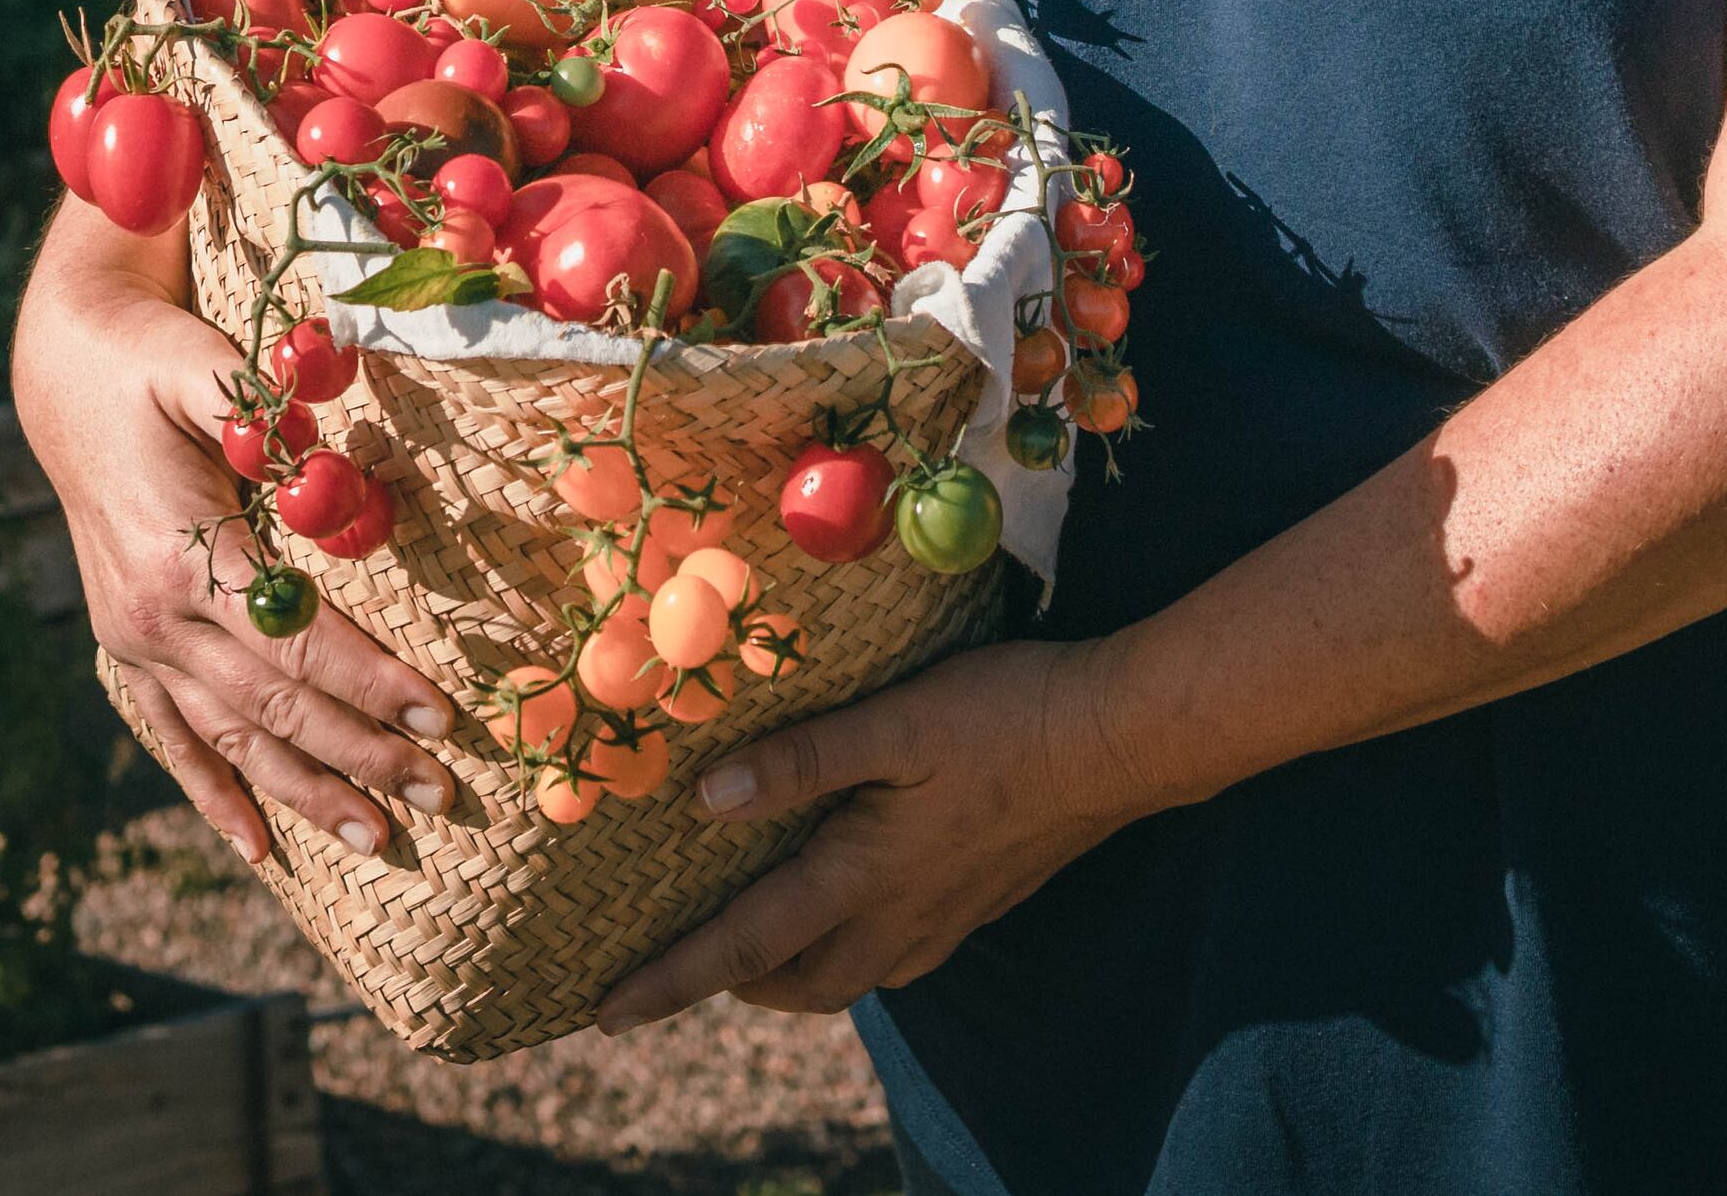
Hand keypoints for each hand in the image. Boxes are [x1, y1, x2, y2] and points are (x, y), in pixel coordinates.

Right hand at [12, 208, 454, 868]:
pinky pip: (174, 736)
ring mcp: (134, 640)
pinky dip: (214, 793)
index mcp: (180, 556)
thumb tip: (325, 454)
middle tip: (443, 793)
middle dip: (362, 753)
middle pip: (273, 707)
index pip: (295, 642)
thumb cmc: (151, 361)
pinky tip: (258, 849)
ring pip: (231, 738)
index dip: (369, 684)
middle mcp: (151, 617)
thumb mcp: (204, 365)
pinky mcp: (126, 645)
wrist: (65, 374)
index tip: (442, 715)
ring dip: (306, 792)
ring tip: (379, 840)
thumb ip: (259, 411)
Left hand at [589, 637, 1153, 1027]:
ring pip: (849, 976)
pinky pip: (896, 951)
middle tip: (676, 963)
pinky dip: (849, 947)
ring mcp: (946, 917)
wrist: (1124, 738)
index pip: (743, 945)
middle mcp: (900, 918)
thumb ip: (798, 761)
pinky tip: (853, 904)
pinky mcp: (980, 900)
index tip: (601, 1012)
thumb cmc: (1003, 715)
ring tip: (753, 938)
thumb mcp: (891, 722)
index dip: (668, 980)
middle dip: (730, 986)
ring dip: (791, 971)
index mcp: (863, 878)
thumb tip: (704, 801)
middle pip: (795, 985)